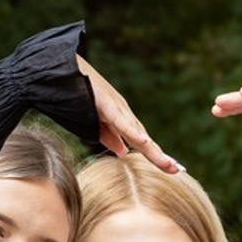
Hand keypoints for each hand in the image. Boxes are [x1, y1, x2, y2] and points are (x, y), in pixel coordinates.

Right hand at [76, 54, 178, 172]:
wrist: (63, 71)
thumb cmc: (78, 95)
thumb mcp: (95, 123)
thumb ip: (109, 137)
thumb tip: (123, 152)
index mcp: (122, 120)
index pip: (142, 142)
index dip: (157, 156)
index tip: (173, 169)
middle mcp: (123, 113)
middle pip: (145, 140)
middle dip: (160, 156)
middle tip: (178, 170)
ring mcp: (115, 107)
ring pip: (137, 132)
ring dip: (153, 150)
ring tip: (168, 164)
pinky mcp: (105, 103)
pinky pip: (120, 120)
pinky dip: (132, 132)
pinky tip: (143, 141)